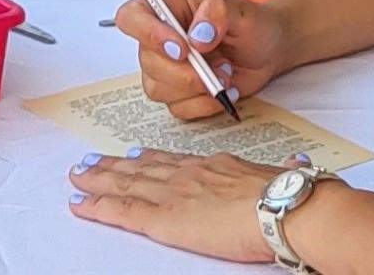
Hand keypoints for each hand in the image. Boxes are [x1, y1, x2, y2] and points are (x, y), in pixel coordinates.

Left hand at [69, 150, 303, 262]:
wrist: (283, 207)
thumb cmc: (287, 195)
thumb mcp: (283, 174)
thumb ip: (282, 170)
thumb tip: (296, 164)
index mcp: (215, 165)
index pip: (174, 161)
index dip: (151, 158)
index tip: (134, 154)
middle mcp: (188, 174)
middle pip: (141, 168)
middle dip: (114, 165)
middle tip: (90, 161)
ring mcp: (172, 193)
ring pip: (124, 184)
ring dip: (97, 180)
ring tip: (77, 175)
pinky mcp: (163, 218)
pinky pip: (122, 211)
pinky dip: (96, 206)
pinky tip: (79, 204)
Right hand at [112, 0, 292, 119]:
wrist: (267, 50)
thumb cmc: (249, 24)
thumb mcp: (240, 10)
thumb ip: (218, 13)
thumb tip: (198, 35)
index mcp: (167, 8)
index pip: (132, 17)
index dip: (148, 34)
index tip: (181, 48)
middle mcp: (160, 39)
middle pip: (148, 62)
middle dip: (185, 72)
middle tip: (219, 67)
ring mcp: (167, 68)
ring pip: (159, 89)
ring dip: (197, 88)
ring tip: (225, 75)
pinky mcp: (179, 93)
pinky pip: (178, 108)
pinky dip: (204, 104)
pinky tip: (224, 90)